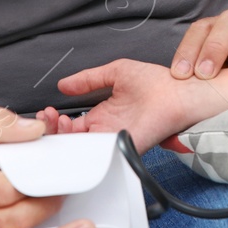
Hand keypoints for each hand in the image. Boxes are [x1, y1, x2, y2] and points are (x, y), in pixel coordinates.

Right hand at [56, 59, 205, 150]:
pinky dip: (83, 153)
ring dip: (64, 142)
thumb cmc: (158, 82)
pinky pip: (99, 156)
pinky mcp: (123, 147)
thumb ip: (89, 78)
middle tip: (48, 120)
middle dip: (54, 133)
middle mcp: (106, 129)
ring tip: (56, 126)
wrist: (179, 91)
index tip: (48, 112)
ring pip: (81, 151)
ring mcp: (114, 139)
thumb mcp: (116, 72)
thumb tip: (65, 83)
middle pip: (72, 141)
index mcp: (104, 113)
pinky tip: (71, 142)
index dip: (56, 121)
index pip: (72, 125)